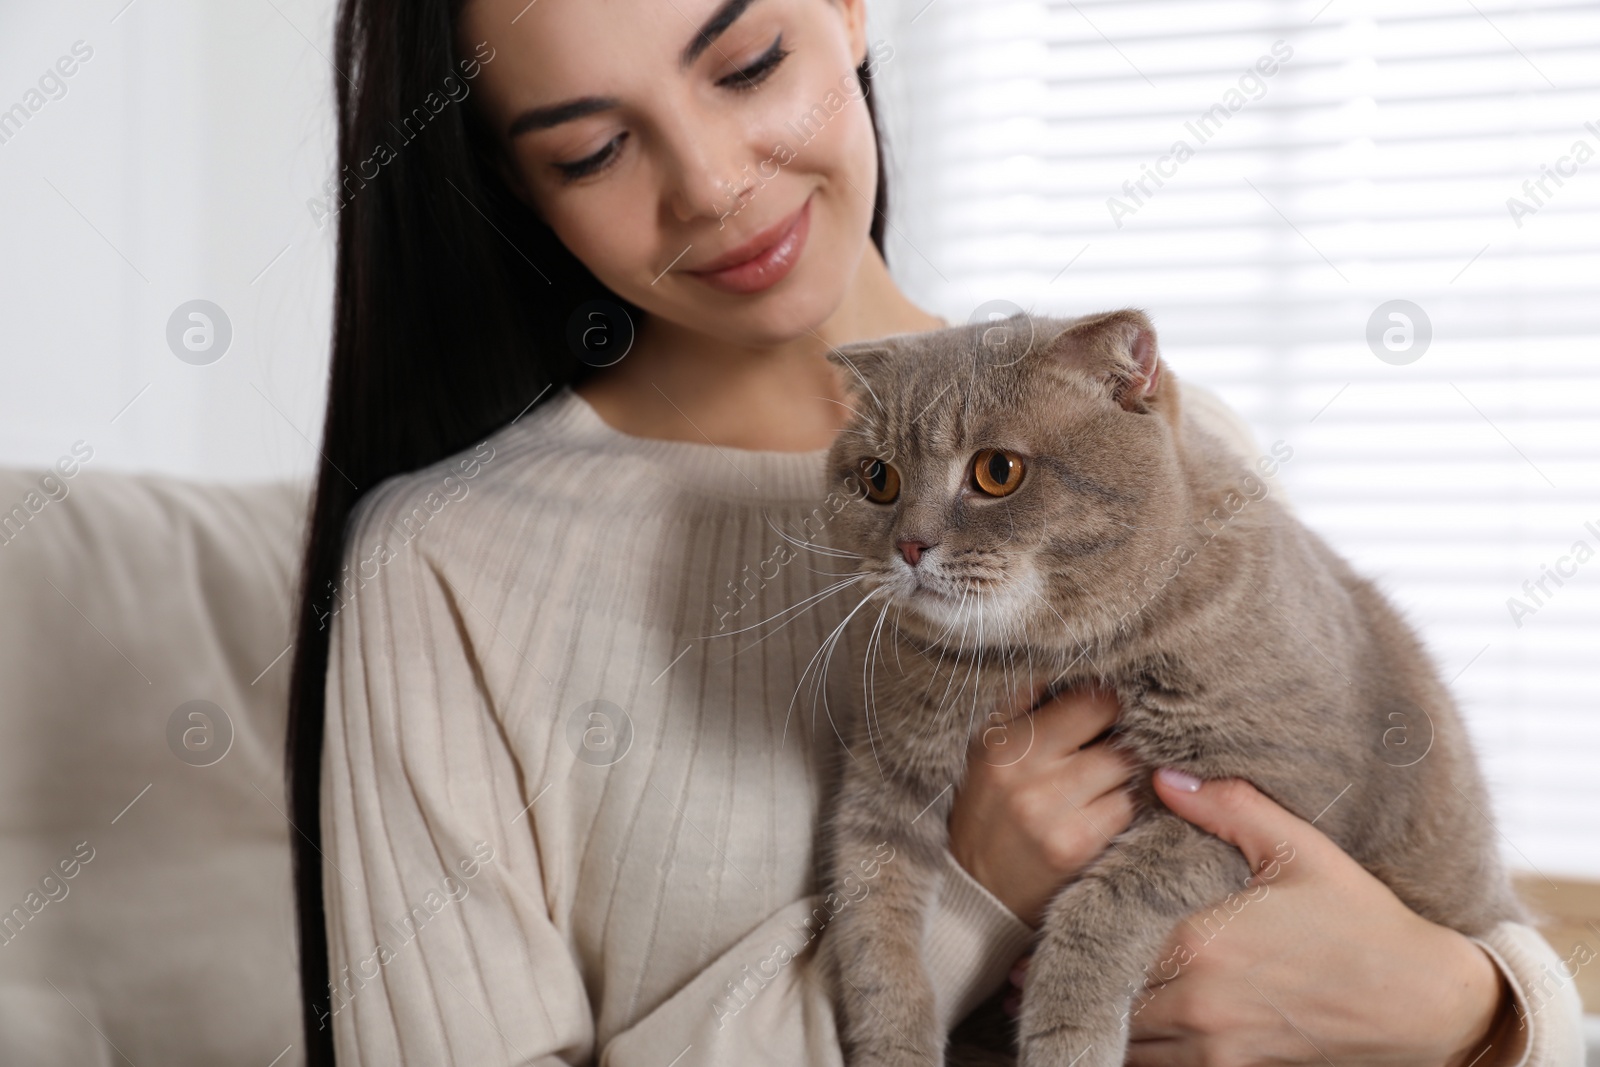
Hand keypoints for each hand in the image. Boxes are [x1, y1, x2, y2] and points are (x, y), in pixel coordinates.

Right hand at [947, 684, 1137, 926]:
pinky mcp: (1077, 847)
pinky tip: (1109, 807)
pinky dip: (1127, 805)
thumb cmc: (988, 809)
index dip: (1109, 699)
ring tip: (1111, 775)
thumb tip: (1079, 666)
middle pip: (1116, 731)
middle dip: (1124, 734)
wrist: (975, 893)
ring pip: (1127, 768)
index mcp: (1004, 743)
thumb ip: (1026, 703)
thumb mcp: (986, 749)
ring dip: (1128, 770)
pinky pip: (1128, 808)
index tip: (1110, 708)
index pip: (1088, 698)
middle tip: (1118, 742)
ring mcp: (1054, 812)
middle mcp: (1026, 774)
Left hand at [1009, 770, 1520, 1065]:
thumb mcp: (1298, 847)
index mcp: (1201, 937)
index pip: (1106, 934)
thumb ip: (1227, 808)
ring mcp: (1212, 1043)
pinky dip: (1130, 1051)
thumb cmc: (1357, 917)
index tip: (1033, 919)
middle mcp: (1196, 998)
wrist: (1420, 1002)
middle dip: (1063, 977)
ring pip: (1123, 1036)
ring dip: (1091, 1015)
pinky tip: (1115, 1027)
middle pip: (1103, 990)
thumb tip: (1163, 776)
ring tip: (1051, 993)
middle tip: (1022, 963)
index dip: (1064, 929)